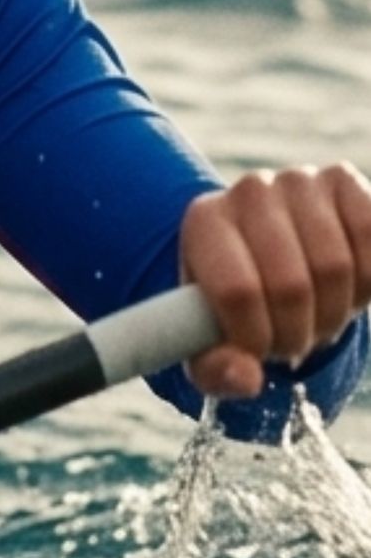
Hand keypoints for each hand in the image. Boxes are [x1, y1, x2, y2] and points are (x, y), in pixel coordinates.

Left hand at [180, 163, 370, 396]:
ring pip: (337, 267)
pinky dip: (369, 280)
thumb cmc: (236, 301)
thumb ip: (216, 368)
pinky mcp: (343, 180)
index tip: (259, 351)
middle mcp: (247, 191)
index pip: (237, 291)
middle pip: (291, 285)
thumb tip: (245, 377)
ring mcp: (298, 180)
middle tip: (294, 340)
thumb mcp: (211, 340)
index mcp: (203, 223)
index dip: (258, 337)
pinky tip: (348, 284)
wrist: (270, 254)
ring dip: (336, 311)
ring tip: (316, 313)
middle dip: (299, 332)